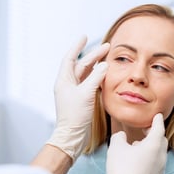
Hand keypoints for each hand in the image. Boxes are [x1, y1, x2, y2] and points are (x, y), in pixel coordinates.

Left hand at [46, 36, 109, 161]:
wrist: (72, 136)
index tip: (84, 37)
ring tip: (108, 58)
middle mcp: (68, 84)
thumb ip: (95, 78)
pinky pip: (90, 84)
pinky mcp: (81, 100)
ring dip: (97, 66)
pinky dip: (98, 77)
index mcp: (64, 80)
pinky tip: (106, 74)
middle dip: (94, 55)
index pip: (70, 58)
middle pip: (82, 65)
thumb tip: (104, 65)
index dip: (77, 46)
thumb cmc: (74, 116)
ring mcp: (75, 92)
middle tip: (107, 47)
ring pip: (87, 74)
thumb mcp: (86, 94)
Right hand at [106, 113, 167, 173]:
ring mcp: (161, 169)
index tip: (158, 116)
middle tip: (145, 131)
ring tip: (137, 148)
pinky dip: (149, 161)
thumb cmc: (123, 170)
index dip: (157, 120)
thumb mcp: (116, 148)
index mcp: (153, 145)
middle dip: (154, 134)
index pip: (158, 128)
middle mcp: (161, 156)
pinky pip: (156, 166)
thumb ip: (119, 137)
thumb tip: (121, 136)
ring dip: (150, 148)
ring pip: (158, 154)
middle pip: (161, 141)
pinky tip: (138, 164)